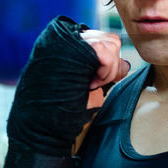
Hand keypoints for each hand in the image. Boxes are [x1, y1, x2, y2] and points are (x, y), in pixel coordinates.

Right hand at [5, 16, 130, 167]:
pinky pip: (107, 51)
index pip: (100, 40)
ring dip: (107, 70)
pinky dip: (106, 71)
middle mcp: (60, 36)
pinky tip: (90, 85)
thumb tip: (125, 64)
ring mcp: (64, 39)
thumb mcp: (86, 87)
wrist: (41, 131)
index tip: (92, 83)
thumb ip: (103, 72)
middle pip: (108, 39)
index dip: (104, 63)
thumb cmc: (62, 114)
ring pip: (110, 43)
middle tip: (90, 86)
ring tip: (88, 86)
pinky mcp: (71, 47)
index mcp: (60, 42)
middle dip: (108, 66)